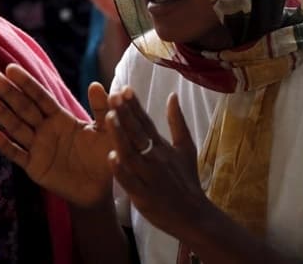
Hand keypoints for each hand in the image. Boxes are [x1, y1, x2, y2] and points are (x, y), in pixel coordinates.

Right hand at [0, 64, 114, 206]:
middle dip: (8, 92)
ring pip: (16, 127)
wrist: (102, 187)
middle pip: (24, 108)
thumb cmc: (106, 155)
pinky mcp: (35, 167)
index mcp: (62, 119)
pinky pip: (17, 153)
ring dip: (1, 112)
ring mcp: (38, 148)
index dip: (27, 84)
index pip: (41, 97)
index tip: (11, 67)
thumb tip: (96, 84)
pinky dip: (3, 143)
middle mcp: (46, 130)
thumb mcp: (107, 129)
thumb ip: (101, 108)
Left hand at [106, 89, 208, 240]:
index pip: (146, 121)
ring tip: (109, 118)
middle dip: (125, 114)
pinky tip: (111, 158)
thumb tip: (172, 96)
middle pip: (137, 133)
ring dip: (120, 136)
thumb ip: (177, 122)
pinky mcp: (144, 196)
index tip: (123, 88)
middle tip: (113, 95)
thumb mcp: (186, 147)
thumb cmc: (186, 179)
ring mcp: (150, 177)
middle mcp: (156, 158)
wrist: (193, 214)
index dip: (134, 105)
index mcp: (163, 146)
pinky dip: (122, 171)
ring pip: (131, 154)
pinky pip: (130, 182)